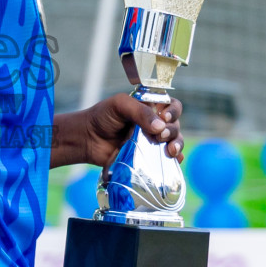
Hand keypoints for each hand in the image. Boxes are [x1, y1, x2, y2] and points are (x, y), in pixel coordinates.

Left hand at [57, 94, 183, 168]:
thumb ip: (139, 112)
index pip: (172, 106)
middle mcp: (155, 123)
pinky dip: (175, 160)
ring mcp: (153, 141)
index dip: (173, 111)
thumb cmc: (102, 117)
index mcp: (150, 108)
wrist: (88, 139)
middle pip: (175, 125)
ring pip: (174, 141)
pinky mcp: (149, 157)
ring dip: (177, 145)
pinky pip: (168, 159)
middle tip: (159, 136)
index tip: (164, 117)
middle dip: (172, 131)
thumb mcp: (119, 106)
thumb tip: (160, 126)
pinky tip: (175, 161)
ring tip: (171, 151)